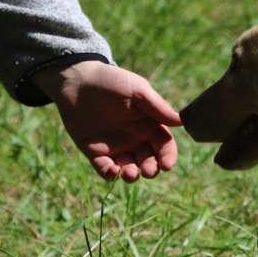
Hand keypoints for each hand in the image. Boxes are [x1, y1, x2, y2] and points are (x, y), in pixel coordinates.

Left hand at [35, 60, 180, 181]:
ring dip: (132, 175)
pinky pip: (105, 169)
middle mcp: (135, 139)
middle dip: (151, 169)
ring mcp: (115, 147)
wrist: (77, 81)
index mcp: (149, 124)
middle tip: (148, 171)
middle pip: (149, 161)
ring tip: (130, 172)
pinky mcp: (96, 152)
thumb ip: (157, 106)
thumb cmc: (111, 81)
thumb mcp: (137, 90)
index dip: (168, 156)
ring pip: (129, 169)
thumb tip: (180, 122)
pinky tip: (112, 170)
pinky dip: (110, 174)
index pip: (164, 145)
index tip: (167, 165)